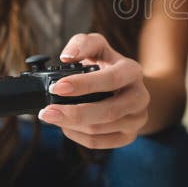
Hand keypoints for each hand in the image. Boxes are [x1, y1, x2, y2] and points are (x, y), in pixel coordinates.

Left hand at [38, 33, 148, 148]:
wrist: (128, 88)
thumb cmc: (107, 65)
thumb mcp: (98, 47)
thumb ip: (83, 43)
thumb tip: (67, 56)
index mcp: (132, 71)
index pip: (112, 80)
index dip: (84, 85)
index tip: (57, 87)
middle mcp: (140, 96)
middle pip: (108, 112)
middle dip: (74, 113)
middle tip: (47, 112)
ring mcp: (137, 119)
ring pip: (101, 129)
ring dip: (71, 125)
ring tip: (52, 116)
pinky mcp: (129, 136)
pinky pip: (99, 143)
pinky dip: (78, 137)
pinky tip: (66, 127)